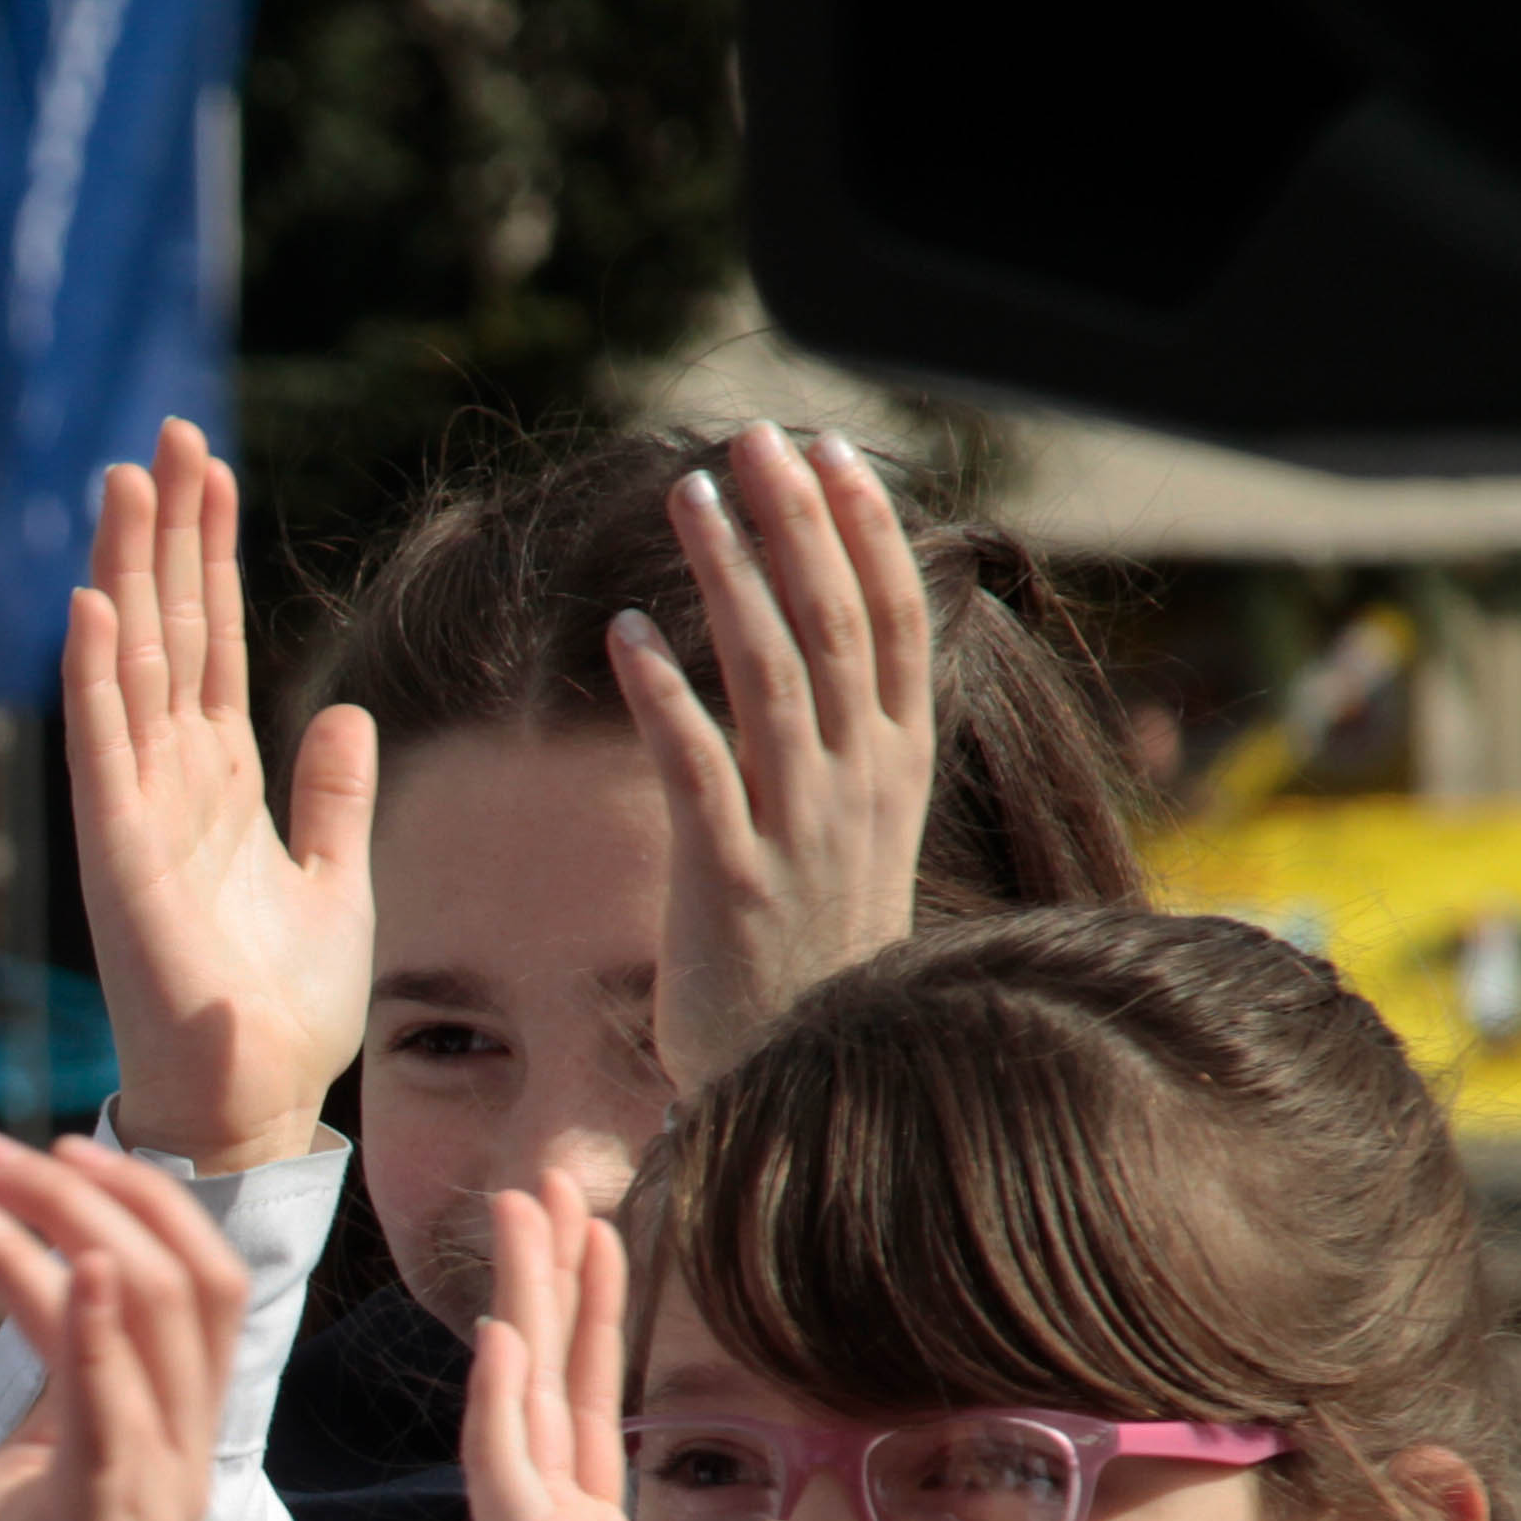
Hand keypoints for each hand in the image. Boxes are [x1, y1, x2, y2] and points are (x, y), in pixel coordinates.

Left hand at [0, 1132, 250, 1520]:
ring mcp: (146, 1499)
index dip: (124, 1194)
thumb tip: (52, 1298)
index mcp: (165, 1444)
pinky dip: (93, 1324)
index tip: (19, 1152)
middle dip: (83, 1186)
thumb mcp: (18, 1480)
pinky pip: (113, 1409)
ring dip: (50, 1223)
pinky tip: (61, 1259)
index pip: (193, 1279)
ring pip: (149, 1310)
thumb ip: (56, 1398)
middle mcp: (178, 1462)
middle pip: (186, 1272)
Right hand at [66, 419, 375, 1179]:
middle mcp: (172, 786)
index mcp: (224, 788)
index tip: (210, 468)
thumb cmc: (285, 1011)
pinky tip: (94, 604)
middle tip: (165, 436)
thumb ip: (332, 797)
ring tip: (126, 482)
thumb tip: (340, 714)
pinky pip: (103, 750)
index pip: (214, 646)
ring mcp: (140, 815)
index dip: (212, 557)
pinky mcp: (119, 857)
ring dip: (128, 575)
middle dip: (168, 535)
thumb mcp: (337, 881)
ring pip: (132, 668)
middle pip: (170, 633)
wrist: (252, 1098)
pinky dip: (96, 677)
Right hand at [460, 1170, 812, 1520]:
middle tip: (546, 1186)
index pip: (588, 1422)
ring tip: (525, 1207)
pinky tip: (505, 1325)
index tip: (604, 1242)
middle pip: (543, 1390)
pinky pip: (506, 1469)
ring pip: (517, 1405)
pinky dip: (502, 1397)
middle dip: (546, 1283)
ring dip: (520, 1305)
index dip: (594, 1327)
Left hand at [620, 425, 935, 1092]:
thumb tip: (820, 657)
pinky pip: (696, 770)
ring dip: (729, 578)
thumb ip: (843, 747)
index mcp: (898, 769)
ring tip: (689, 496)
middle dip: (797, 522)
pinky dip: (663, 696)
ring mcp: (802, 833)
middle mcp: (862, 788)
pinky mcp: (730, 883)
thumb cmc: (817, 958)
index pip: (897, 622)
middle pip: (838, 624)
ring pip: (773, 677)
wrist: (808, 1082)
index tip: (827, 451)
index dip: (865, 529)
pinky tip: (623, 634)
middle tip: (752, 438)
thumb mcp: (853, 837)